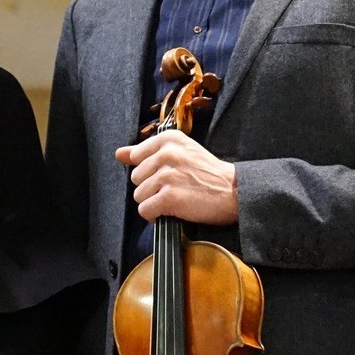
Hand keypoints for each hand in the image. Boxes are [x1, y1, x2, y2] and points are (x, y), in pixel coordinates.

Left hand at [116, 131, 237, 224]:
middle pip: (136, 178)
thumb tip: (119, 153)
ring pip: (139, 196)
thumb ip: (146, 152)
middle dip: (151, 188)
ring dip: (154, 202)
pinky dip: (155, 215)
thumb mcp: (180, 152)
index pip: (136, 157)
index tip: (168, 174)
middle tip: (175, 188)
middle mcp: (166, 154)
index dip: (150, 171)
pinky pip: (145, 210)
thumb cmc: (208, 174)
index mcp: (168, 139)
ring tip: (175, 199)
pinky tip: (171, 211)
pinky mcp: (169, 197)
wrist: (235, 192)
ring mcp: (167, 176)